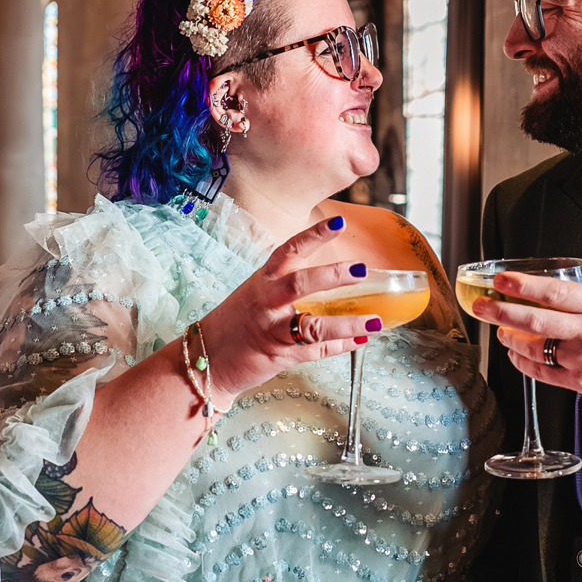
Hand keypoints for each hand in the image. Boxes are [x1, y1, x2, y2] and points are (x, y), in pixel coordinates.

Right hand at [200, 216, 377, 409]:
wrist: (207, 359)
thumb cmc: (235, 323)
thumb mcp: (256, 294)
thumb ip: (288, 285)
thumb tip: (331, 278)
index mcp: (262, 281)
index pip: (288, 251)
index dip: (314, 236)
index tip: (339, 223)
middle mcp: (266, 302)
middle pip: (300, 283)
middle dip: (332, 275)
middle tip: (361, 268)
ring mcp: (272, 331)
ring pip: (314, 326)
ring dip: (348, 323)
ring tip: (374, 321)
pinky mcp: (280, 356)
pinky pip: (316, 351)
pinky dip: (340, 346)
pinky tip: (360, 340)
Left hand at [473, 271, 581, 415]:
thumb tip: (545, 296)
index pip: (554, 291)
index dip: (522, 285)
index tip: (501, 280)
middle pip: (535, 320)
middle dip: (501, 312)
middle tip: (482, 305)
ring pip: (534, 348)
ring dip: (510, 339)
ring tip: (500, 331)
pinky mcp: (581, 384)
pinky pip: (541, 372)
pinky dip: (523, 362)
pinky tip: (515, 354)